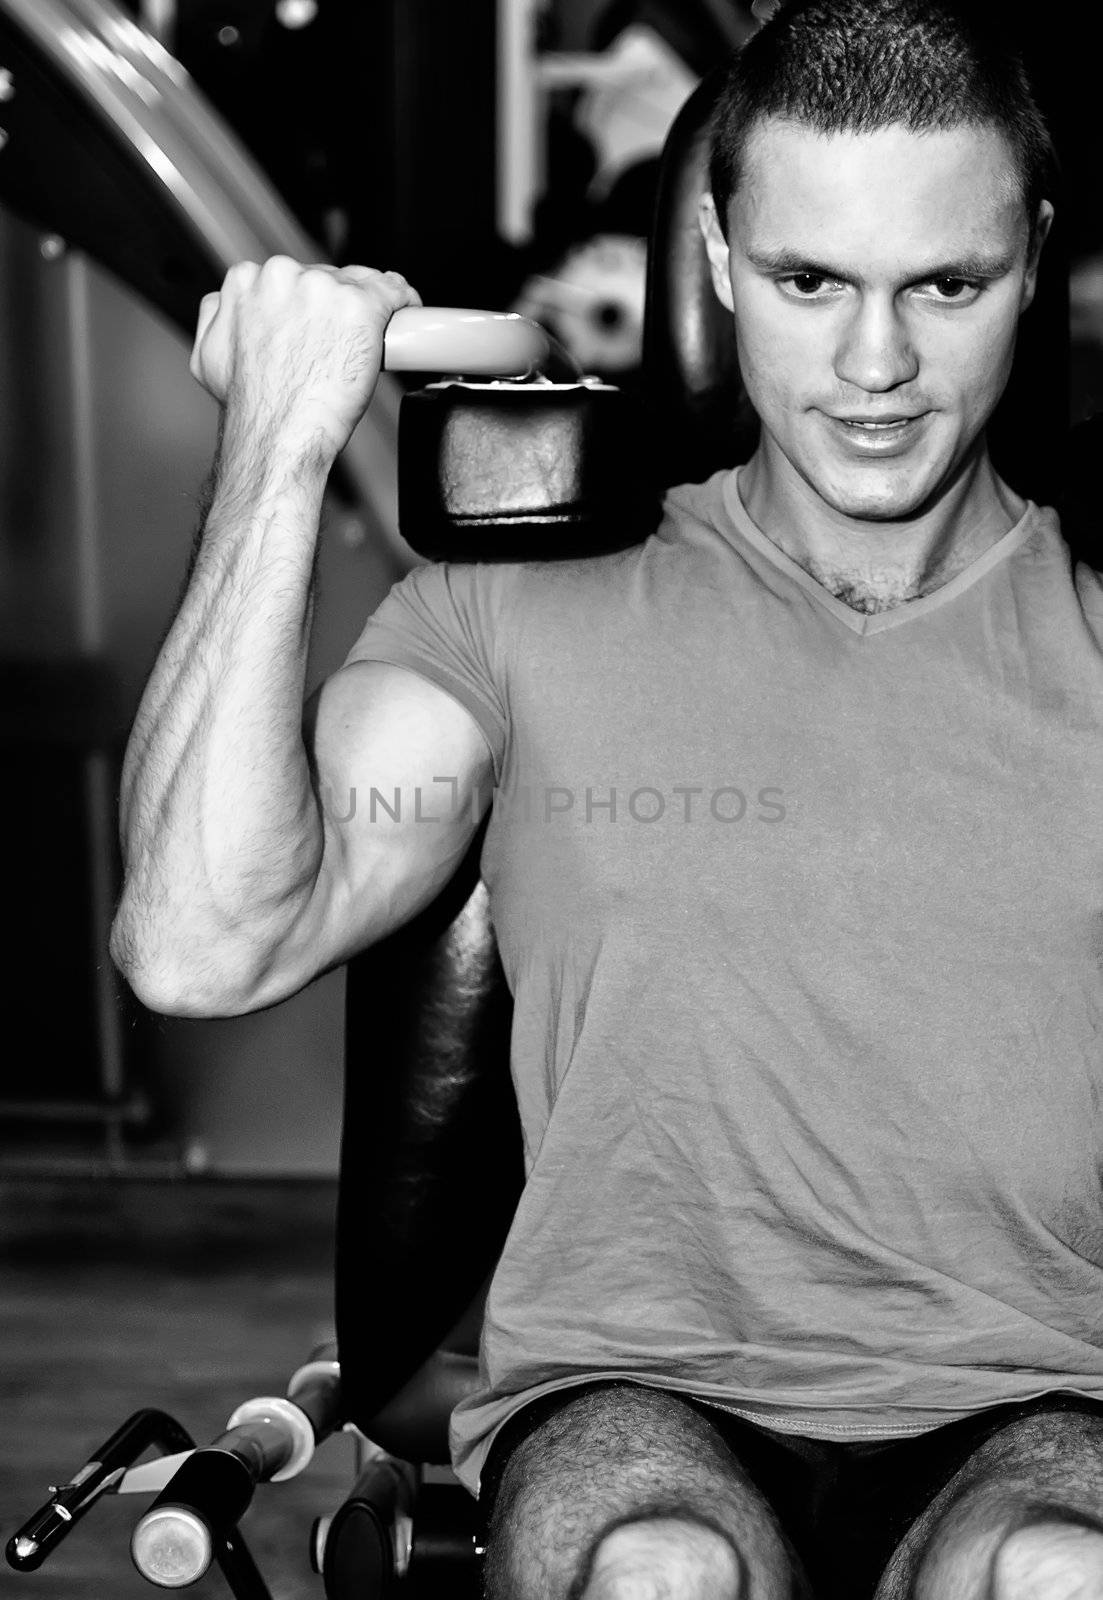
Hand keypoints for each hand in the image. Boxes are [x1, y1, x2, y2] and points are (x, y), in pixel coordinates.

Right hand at [190, 258, 421, 459]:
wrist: (277, 434)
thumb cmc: (250, 405)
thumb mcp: (207, 355)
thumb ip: (215, 316)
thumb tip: (225, 303)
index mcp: (247, 281)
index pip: (292, 276)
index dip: (310, 302)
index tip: (320, 322)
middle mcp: (284, 276)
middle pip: (327, 278)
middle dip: (336, 307)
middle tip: (341, 344)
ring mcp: (324, 289)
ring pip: (359, 284)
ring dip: (366, 309)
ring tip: (367, 341)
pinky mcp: (360, 306)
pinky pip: (393, 292)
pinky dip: (402, 303)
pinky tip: (405, 314)